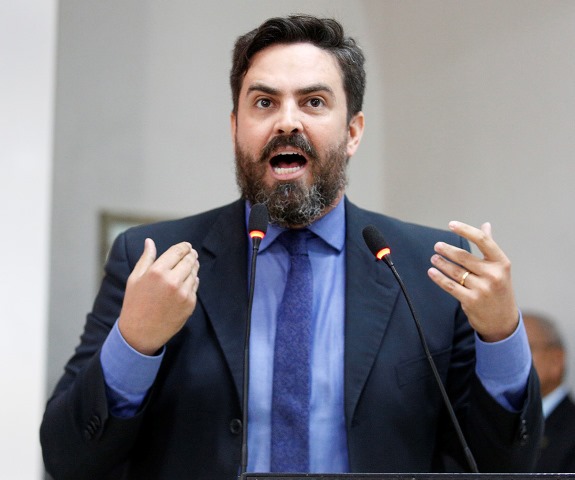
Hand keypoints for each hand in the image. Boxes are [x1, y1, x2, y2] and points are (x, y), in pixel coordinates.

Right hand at [118, 238, 199, 354]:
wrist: (140, 333)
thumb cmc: (135, 304)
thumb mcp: (135, 278)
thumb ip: (146, 258)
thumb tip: (150, 241)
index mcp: (157, 272)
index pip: (177, 251)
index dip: (184, 246)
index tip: (187, 245)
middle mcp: (172, 281)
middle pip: (189, 260)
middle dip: (191, 255)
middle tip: (191, 253)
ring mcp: (183, 293)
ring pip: (194, 272)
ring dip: (193, 266)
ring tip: (190, 264)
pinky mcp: (190, 304)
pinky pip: (195, 286)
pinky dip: (193, 281)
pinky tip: (187, 281)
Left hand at [427, 221, 517, 341]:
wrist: (502, 321)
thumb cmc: (499, 289)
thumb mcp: (500, 269)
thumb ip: (491, 247)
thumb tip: (486, 225)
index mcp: (502, 263)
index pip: (483, 240)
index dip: (466, 230)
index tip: (451, 224)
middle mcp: (494, 275)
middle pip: (464, 256)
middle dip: (448, 250)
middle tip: (437, 246)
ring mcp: (483, 289)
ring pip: (455, 271)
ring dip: (441, 263)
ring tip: (434, 258)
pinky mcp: (471, 301)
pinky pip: (450, 286)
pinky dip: (439, 278)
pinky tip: (432, 272)